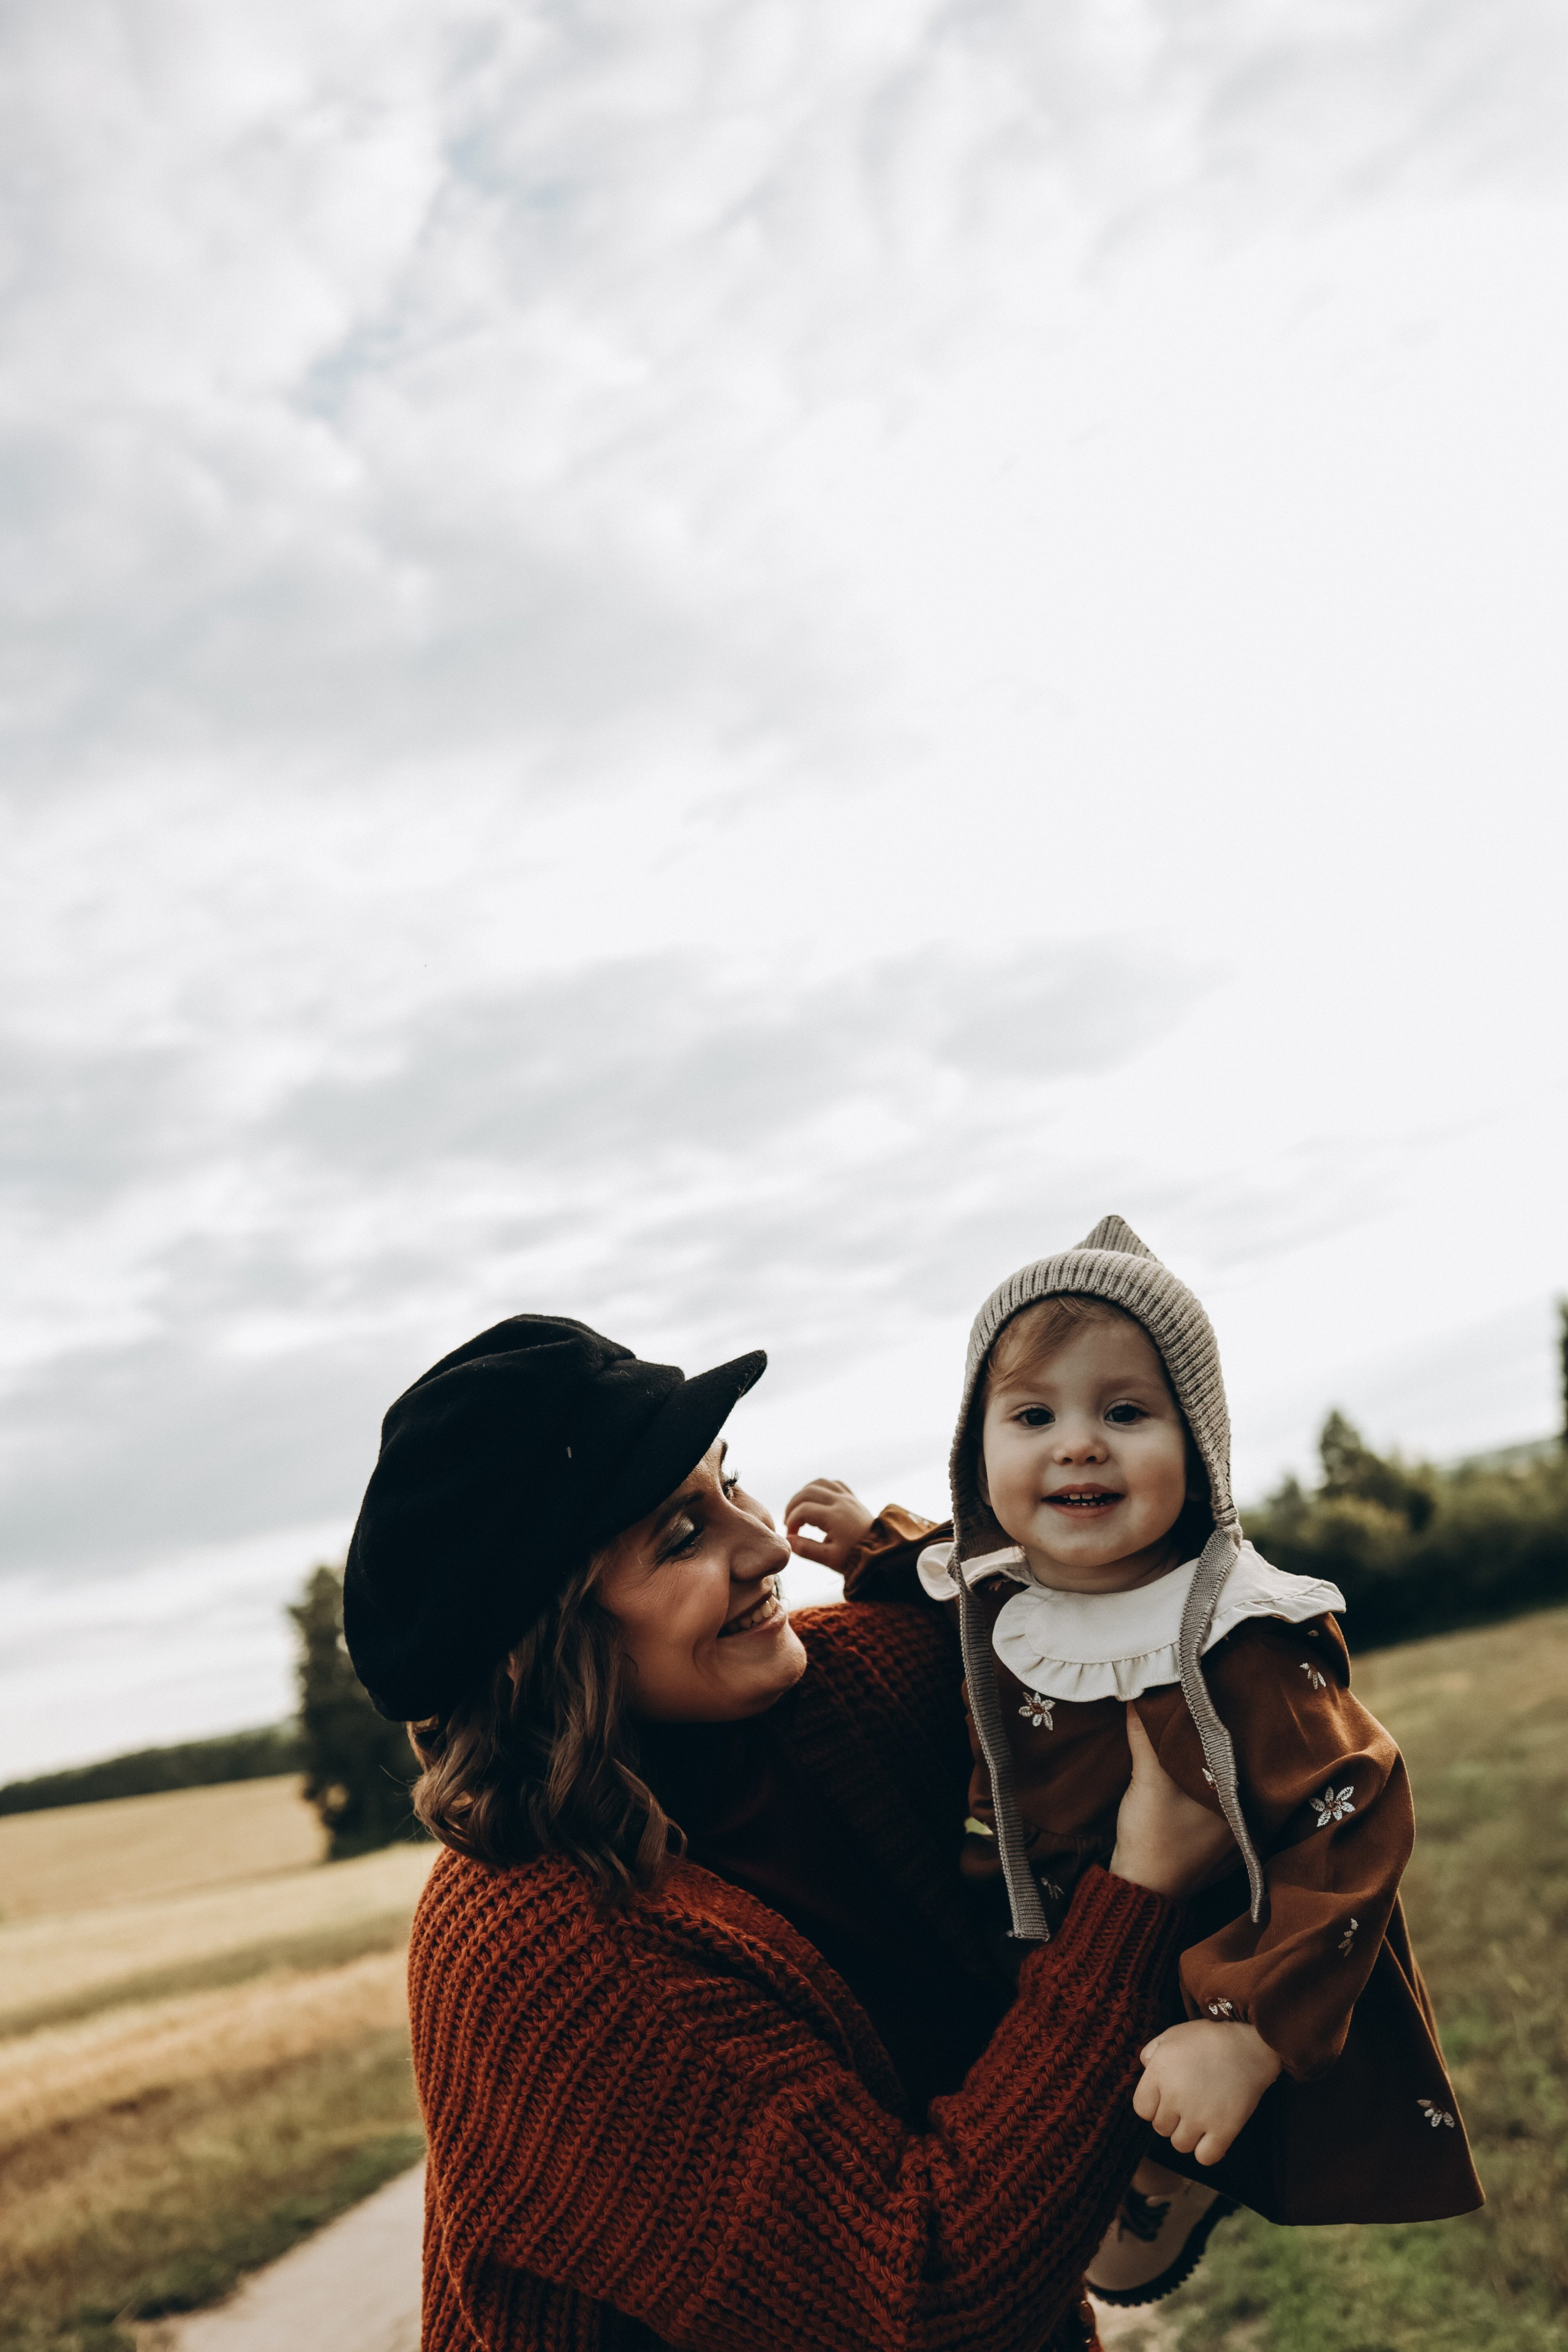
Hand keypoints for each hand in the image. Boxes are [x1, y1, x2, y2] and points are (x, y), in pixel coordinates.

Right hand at [784, 1479, 876, 1571]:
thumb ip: (807, 1549)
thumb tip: (788, 1540)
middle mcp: (841, 1502)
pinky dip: (821, 1488)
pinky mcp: (853, 1498)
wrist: (882, 1553)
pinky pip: (834, 1484)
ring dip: (804, 1493)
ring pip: (819, 1483)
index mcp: (835, 1516)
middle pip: (807, 1492)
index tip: (791, 1536)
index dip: (792, 1522)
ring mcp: (848, 1497)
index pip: (803, 1510)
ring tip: (799, 1509)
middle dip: (793, 1506)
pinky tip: (816, 1500)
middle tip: (789, 1522)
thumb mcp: (829, 1558)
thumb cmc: (856, 1558)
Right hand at [1108, 1705, 1237, 1898]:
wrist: (1138, 1889)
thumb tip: (1141, 1690)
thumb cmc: (1153, 1839)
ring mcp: (1227, 1831)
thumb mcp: (1149, 1781)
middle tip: (1213, 1699)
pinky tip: (1191, 1759)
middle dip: (1224, 1737)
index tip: (1230, 1693)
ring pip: (1224, 1781)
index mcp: (1240, 1806)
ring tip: (1201, 1720)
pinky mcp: (1208, 1837)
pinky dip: (1203, 1777)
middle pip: (1238, 1766)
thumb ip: (1148, 1736)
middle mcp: (1243, 1818)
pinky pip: (1213, 1795)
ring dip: (1211, 1757)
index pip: (1250, 1755)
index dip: (1241, 1724)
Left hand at [1133, 2018, 1281, 2165]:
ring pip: (1180, 2145)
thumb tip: (1146, 2070)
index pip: (1142, 2109)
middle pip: (1161, 2128)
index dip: (1153, 2104)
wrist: (1248, 2044)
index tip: (1166, 2097)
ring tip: (1200, 2118)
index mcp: (1159, 2074)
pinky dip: (1206, 2151)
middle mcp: (1175, 2098)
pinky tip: (1212, 2135)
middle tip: (1187, 2103)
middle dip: (1171, 2118)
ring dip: (1188, 2135)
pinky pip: (1205, 2157)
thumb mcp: (1171, 2035)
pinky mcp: (1223, 2130)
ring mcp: (1199, 2117)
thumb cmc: (1208, 2037)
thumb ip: (1150, 2054)